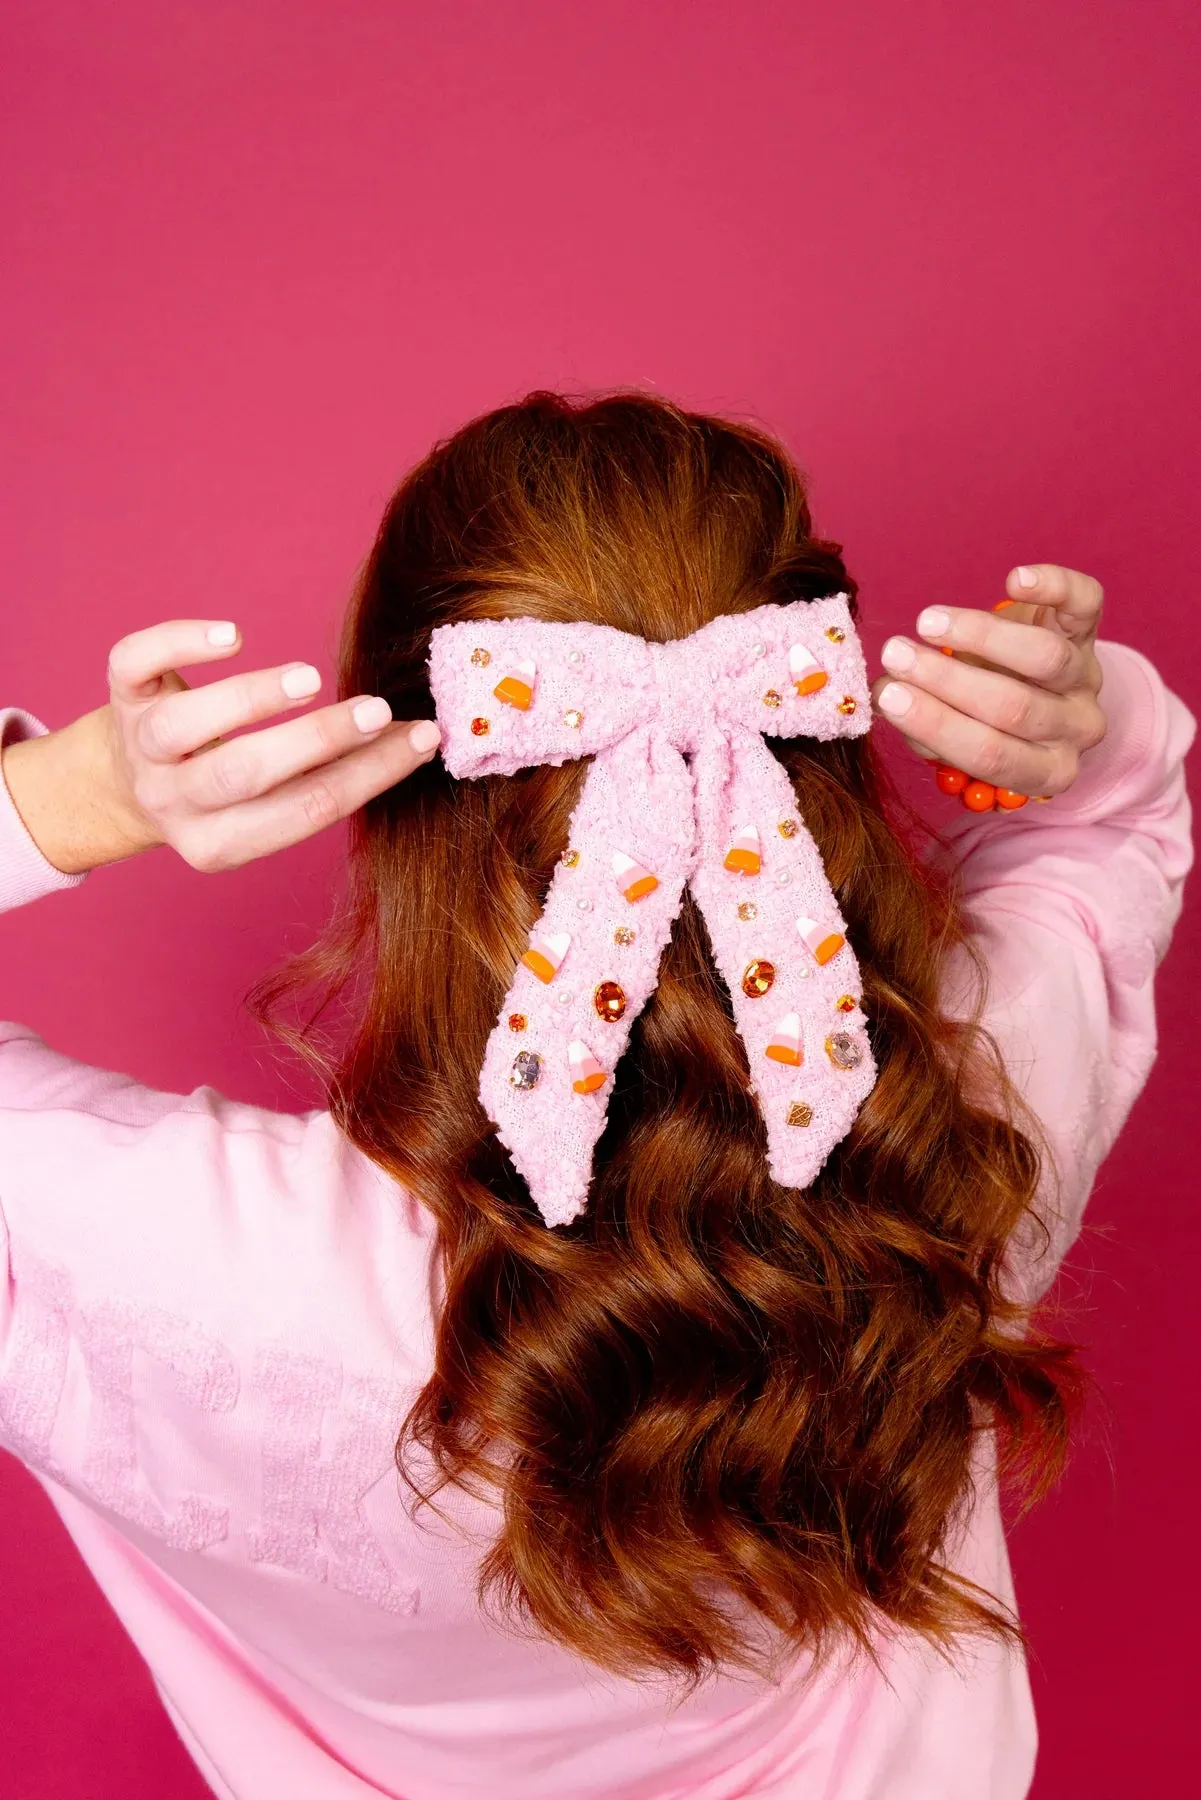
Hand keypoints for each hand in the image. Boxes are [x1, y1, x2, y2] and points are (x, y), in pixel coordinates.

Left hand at [3, 620, 439, 875]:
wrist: (121, 783)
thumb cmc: (224, 788)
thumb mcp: (266, 804)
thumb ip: (324, 777)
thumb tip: (417, 737)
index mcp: (220, 842)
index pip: (306, 810)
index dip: (370, 774)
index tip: (423, 736)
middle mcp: (175, 802)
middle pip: (243, 775)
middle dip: (316, 741)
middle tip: (377, 709)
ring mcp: (141, 748)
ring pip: (183, 726)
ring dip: (251, 698)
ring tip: (309, 677)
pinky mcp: (121, 695)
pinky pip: (136, 665)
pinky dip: (179, 645)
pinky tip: (232, 635)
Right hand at [870, 564, 1105, 799]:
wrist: (1033, 685)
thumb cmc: (984, 718)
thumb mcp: (956, 736)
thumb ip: (921, 725)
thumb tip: (887, 694)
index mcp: (1044, 770)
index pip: (992, 756)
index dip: (938, 726)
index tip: (890, 697)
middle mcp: (1075, 729)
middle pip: (1015, 708)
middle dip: (948, 680)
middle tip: (896, 654)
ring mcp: (1087, 678)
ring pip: (1046, 657)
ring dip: (981, 635)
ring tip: (928, 622)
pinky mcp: (1089, 628)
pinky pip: (1086, 602)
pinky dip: (1053, 587)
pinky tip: (1014, 580)